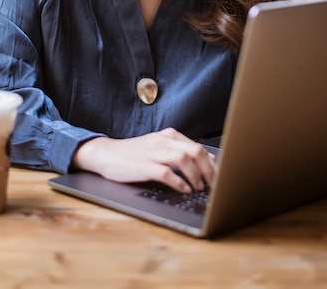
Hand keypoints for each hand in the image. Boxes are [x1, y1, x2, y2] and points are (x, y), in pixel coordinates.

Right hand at [72, 128, 216, 192]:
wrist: (107, 154)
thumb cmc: (136, 153)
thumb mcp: (161, 148)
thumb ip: (183, 152)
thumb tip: (210, 160)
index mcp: (170, 136)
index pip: (198, 147)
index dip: (212, 164)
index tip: (218, 176)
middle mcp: (164, 141)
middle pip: (195, 151)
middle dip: (208, 170)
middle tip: (213, 184)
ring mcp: (154, 152)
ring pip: (184, 159)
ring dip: (195, 175)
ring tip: (198, 187)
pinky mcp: (144, 165)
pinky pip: (166, 173)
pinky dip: (179, 182)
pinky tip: (183, 189)